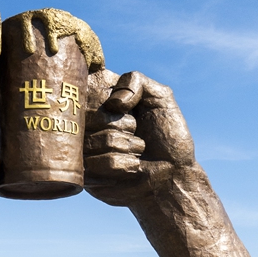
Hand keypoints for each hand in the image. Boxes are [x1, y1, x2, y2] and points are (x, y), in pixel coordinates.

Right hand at [84, 69, 194, 205]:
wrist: (174, 175)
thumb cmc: (168, 136)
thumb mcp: (160, 98)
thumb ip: (136, 81)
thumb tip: (111, 103)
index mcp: (101, 100)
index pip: (83, 87)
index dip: (100, 95)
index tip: (120, 105)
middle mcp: (88, 123)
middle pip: (90, 114)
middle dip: (123, 124)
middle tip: (136, 132)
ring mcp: (83, 149)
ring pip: (93, 140)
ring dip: (125, 147)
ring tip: (138, 152)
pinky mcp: (85, 174)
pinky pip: (95, 164)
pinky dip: (121, 165)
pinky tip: (132, 167)